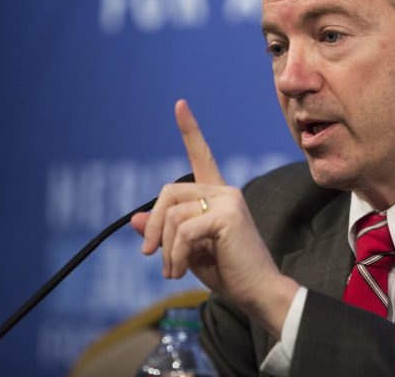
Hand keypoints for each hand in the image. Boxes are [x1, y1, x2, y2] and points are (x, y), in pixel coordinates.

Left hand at [130, 99, 298, 337]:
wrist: (258, 290)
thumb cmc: (227, 271)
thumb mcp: (187, 250)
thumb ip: (166, 233)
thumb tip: (136, 219)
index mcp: (218, 195)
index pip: (202, 155)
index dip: (190, 129)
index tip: (180, 104)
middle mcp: (225, 190)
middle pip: (169, 192)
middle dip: (154, 224)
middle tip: (149, 254)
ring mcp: (228, 200)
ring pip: (173, 214)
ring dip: (164, 249)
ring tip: (171, 271)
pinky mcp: (227, 215)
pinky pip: (183, 230)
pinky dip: (174, 254)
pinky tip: (180, 271)